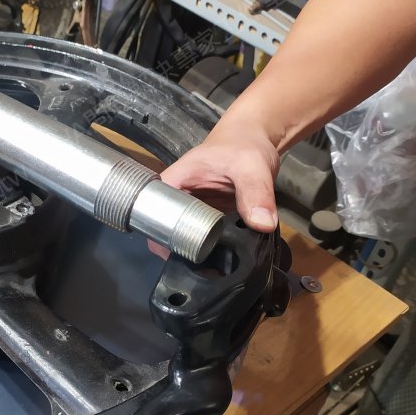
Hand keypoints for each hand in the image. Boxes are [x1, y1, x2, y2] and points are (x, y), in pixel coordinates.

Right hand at [148, 121, 280, 258]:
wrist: (255, 141)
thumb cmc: (244, 145)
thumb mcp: (250, 166)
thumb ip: (256, 192)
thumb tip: (263, 224)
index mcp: (171, 184)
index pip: (152, 216)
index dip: (161, 239)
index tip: (179, 259)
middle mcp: (176, 201)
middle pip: (168, 234)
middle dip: (184, 253)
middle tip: (203, 273)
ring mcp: (193, 213)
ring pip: (187, 240)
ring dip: (200, 256)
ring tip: (215, 271)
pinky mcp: (209, 221)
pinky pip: (207, 241)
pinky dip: (216, 251)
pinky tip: (226, 263)